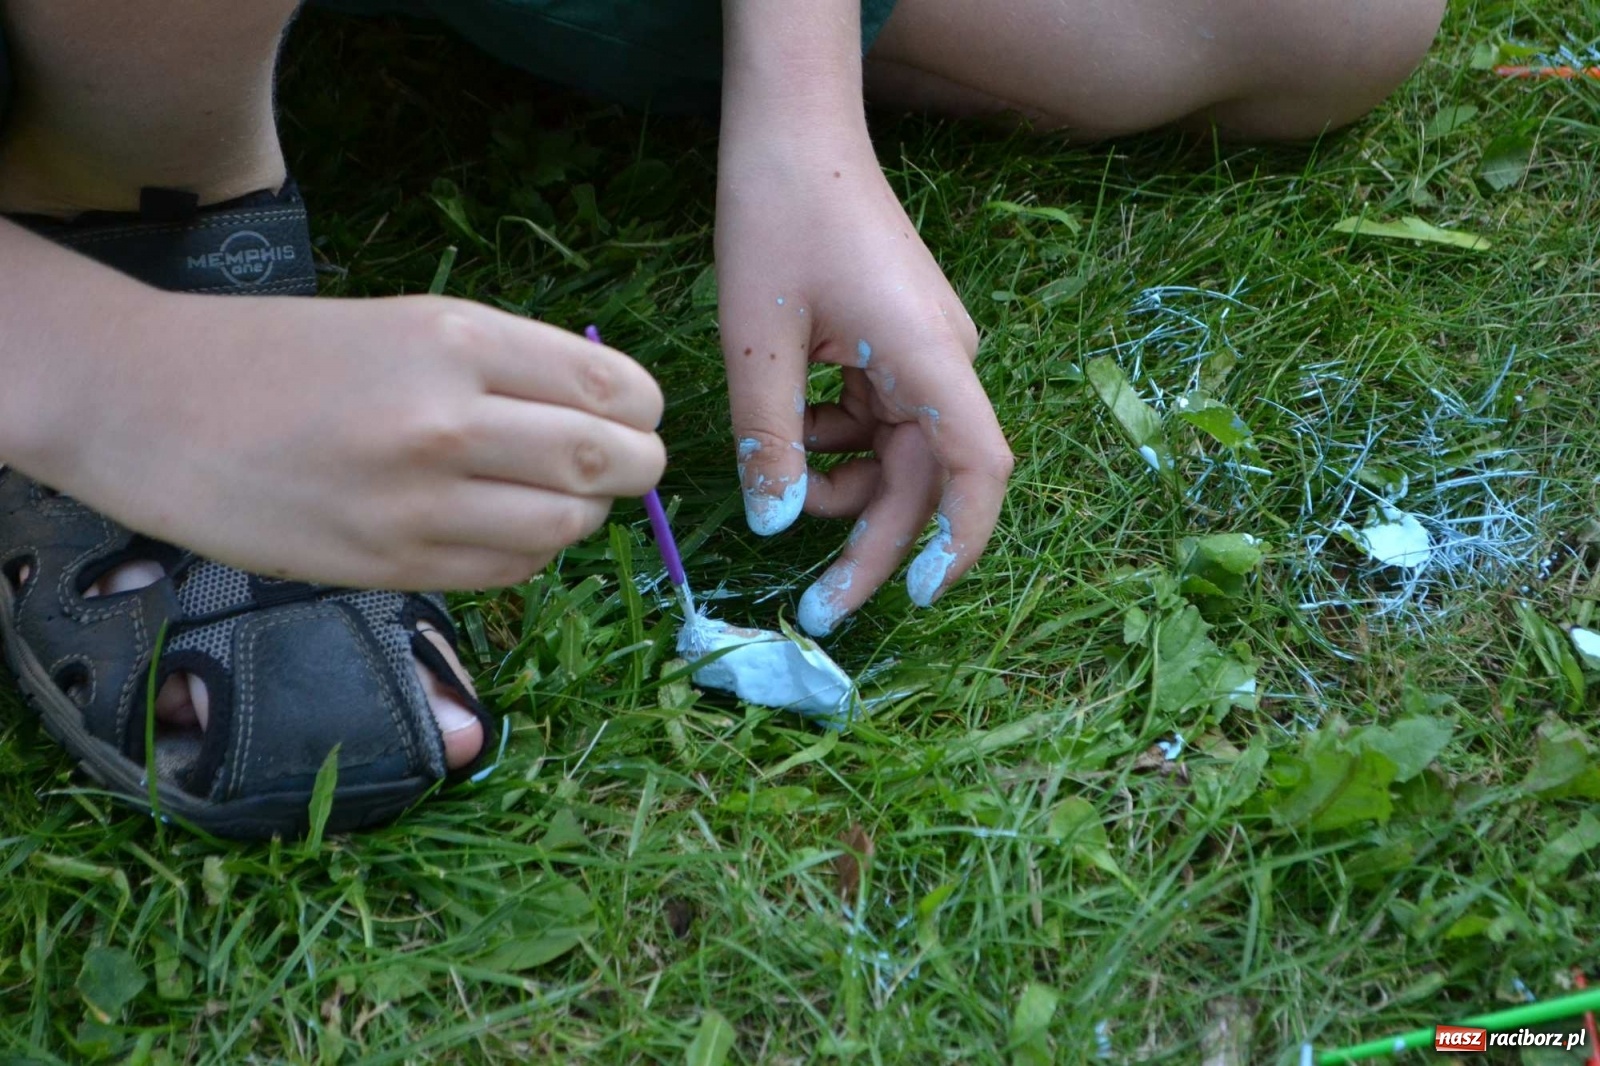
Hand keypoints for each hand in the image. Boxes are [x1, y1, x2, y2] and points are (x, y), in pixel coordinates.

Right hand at [19, 286, 664, 589]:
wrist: (150, 405)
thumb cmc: (281, 355)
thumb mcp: (402, 322)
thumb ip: (505, 364)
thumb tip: (608, 412)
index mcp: (454, 337)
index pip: (612, 388)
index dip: (643, 411)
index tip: (634, 417)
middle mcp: (445, 419)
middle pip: (608, 462)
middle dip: (634, 468)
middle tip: (620, 467)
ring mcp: (416, 501)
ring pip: (567, 526)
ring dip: (581, 514)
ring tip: (550, 495)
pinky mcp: (388, 564)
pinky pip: (508, 571)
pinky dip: (528, 553)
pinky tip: (498, 528)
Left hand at [716, 127, 1013, 635]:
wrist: (794, 131)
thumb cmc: (777, 218)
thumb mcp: (756, 342)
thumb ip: (769, 440)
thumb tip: (776, 528)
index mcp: (930, 356)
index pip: (979, 468)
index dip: (962, 539)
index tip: (922, 595)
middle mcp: (945, 361)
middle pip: (926, 482)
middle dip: (873, 546)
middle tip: (816, 608)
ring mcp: (926, 354)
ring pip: (897, 458)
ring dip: (841, 482)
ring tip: (779, 459)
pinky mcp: (901, 347)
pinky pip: (878, 422)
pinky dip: (834, 439)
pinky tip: (791, 414)